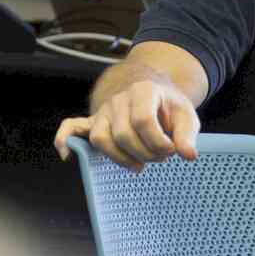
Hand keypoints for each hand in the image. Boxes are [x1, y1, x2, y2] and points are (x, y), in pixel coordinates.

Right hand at [53, 77, 198, 171]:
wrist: (151, 93)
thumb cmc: (168, 107)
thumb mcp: (186, 115)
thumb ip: (188, 134)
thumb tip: (188, 155)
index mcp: (142, 91)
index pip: (142, 120)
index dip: (158, 141)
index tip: (171, 150)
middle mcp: (118, 100)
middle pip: (123, 134)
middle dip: (144, 153)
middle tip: (160, 158)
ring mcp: (103, 111)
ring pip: (101, 139)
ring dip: (121, 158)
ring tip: (139, 164)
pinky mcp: (93, 122)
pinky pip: (71, 127)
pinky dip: (65, 139)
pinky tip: (67, 155)